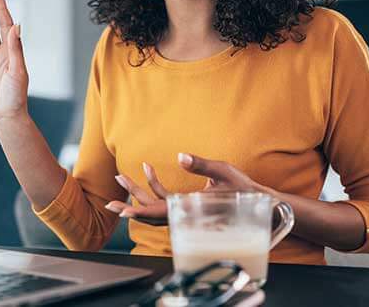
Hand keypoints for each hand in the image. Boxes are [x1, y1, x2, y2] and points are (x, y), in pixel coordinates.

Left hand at [104, 153, 276, 225]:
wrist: (259, 203)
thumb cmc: (243, 188)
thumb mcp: (224, 171)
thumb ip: (201, 164)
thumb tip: (180, 156)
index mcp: (191, 207)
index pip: (160, 212)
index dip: (139, 212)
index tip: (122, 212)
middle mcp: (185, 212)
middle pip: (151, 212)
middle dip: (130, 204)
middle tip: (109, 201)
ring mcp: (185, 210)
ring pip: (155, 206)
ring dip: (138, 193)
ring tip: (122, 177)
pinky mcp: (188, 205)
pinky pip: (165, 199)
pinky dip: (154, 186)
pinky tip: (148, 169)